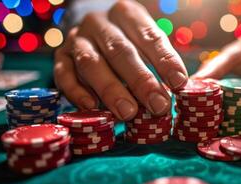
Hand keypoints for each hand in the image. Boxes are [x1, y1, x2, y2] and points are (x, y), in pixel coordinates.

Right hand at [54, 1, 187, 119]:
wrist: (94, 26)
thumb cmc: (129, 38)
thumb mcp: (147, 40)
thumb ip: (159, 60)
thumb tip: (177, 89)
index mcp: (127, 13)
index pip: (149, 36)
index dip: (165, 60)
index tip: (179, 83)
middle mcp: (99, 22)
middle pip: (120, 51)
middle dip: (141, 81)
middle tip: (158, 105)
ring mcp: (77, 38)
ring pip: (91, 63)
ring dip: (110, 89)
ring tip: (128, 113)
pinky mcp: (61, 55)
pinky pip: (64, 73)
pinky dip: (76, 91)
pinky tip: (92, 107)